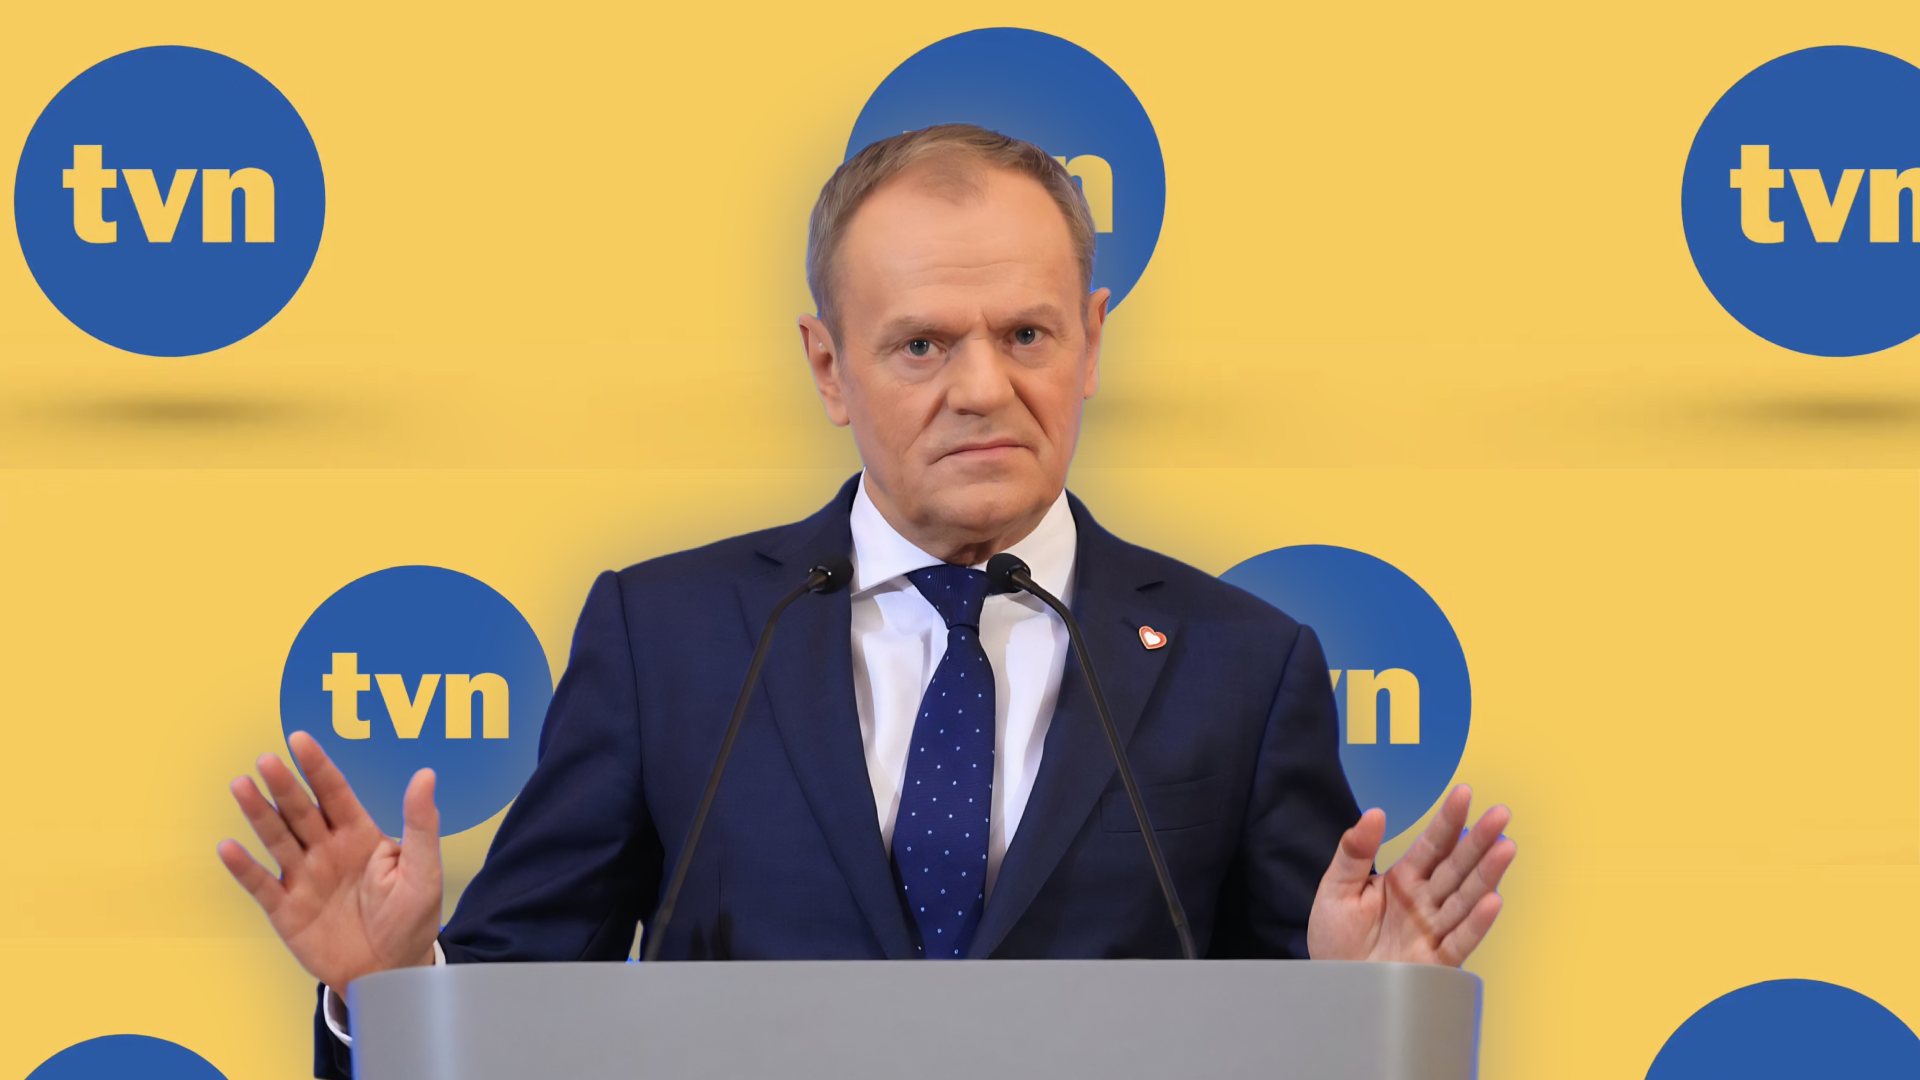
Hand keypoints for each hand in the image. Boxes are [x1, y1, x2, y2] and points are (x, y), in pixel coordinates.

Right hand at [217, 731, 442, 997]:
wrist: (390, 973)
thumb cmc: (411, 918)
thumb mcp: (423, 870)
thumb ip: (421, 824)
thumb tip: (426, 774)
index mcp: (359, 836)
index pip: (334, 793)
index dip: (317, 767)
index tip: (299, 739)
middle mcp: (326, 850)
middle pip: (300, 811)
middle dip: (284, 785)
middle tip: (267, 760)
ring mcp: (303, 878)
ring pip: (277, 839)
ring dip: (259, 814)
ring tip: (241, 786)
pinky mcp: (286, 910)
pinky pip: (261, 885)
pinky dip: (244, 867)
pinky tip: (228, 847)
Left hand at [1306, 784, 1513, 965]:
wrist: (1333, 984)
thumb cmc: (1335, 937)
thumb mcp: (1336, 888)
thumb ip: (1354, 853)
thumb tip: (1373, 813)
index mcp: (1403, 880)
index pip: (1431, 845)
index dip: (1447, 820)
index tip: (1463, 794)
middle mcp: (1424, 901)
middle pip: (1456, 867)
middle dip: (1478, 840)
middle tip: (1500, 814)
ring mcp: (1433, 930)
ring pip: (1464, 898)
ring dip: (1486, 874)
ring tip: (1505, 848)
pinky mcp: (1435, 962)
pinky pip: (1459, 940)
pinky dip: (1476, 922)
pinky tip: (1493, 900)